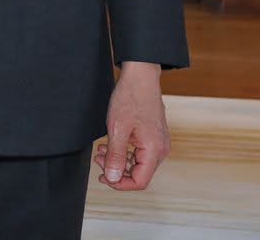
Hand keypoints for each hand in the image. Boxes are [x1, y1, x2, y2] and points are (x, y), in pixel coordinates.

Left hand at [95, 61, 169, 190]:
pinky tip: (111, 143)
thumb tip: (112, 178)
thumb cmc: (130, 98)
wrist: (141, 76)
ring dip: (118, 160)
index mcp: (154, 150)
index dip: (119, 183)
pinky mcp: (154, 136)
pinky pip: (140, 153)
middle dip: (116, 170)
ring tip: (101, 149)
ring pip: (138, 164)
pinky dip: (124, 151)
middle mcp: (160, 150)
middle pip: (139, 174)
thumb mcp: (117, 129)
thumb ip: (115, 156)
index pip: (140, 182)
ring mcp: (159, 143)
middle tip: (98, 157)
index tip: (103, 176)